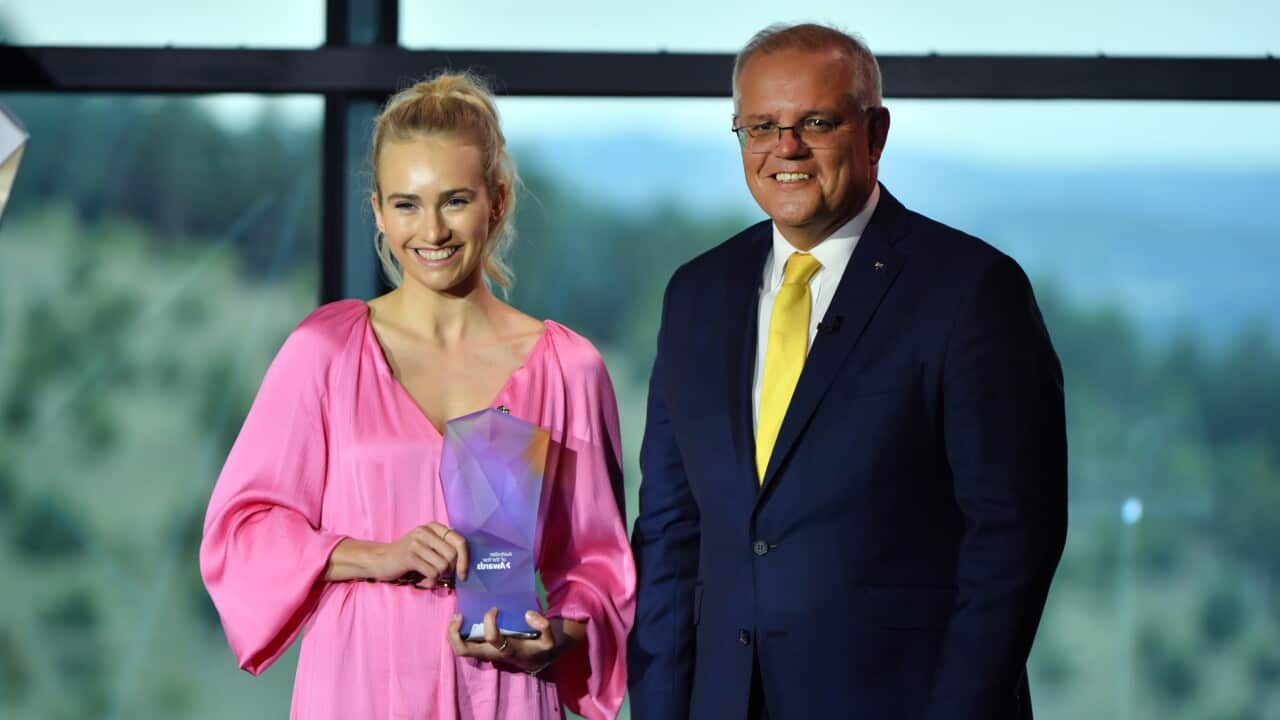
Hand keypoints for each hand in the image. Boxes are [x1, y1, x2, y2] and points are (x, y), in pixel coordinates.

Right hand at [326, 523, 467, 586]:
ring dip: (439, 577)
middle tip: (441, 576)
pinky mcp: (410, 556)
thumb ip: (445, 548)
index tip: (463, 574)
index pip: (460, 541)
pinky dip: (431, 582)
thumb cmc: (409, 557)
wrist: (381, 560)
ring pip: (443, 565)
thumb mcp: (428, 546)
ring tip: (430, 577)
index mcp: (434, 527)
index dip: (465, 560)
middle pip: (454, 554)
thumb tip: (466, 563)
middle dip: (451, 570)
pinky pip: (432, 573)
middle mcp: (426, 531)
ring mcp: (417, 543)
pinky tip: (424, 581)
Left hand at [447, 607, 562, 673]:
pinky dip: (458, 633)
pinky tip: (462, 619)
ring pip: (460, 649)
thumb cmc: (538, 648)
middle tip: (459, 615)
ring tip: (457, 616)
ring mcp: (484, 652)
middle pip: (464, 650)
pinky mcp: (481, 649)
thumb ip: (543, 626)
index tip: (495, 608)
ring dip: (453, 634)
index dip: (490, 621)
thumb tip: (529, 614)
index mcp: (506, 650)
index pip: (491, 637)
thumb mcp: (548, 640)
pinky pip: (464, 644)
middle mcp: (491, 653)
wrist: (534, 660)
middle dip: (455, 633)